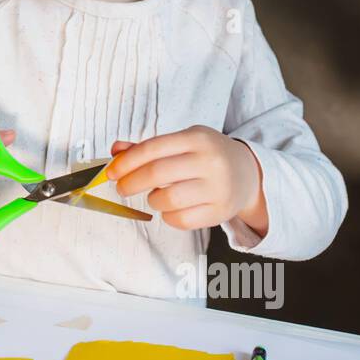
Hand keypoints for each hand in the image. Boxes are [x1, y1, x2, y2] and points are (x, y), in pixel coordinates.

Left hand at [106, 125, 267, 233]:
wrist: (248, 173)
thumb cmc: (207, 156)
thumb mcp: (182, 142)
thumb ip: (148, 147)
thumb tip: (115, 151)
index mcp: (197, 138)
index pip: (152, 148)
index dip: (126, 162)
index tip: (111, 172)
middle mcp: (209, 161)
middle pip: (157, 174)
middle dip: (130, 183)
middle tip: (122, 187)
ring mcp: (217, 188)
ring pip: (168, 200)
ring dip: (152, 200)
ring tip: (155, 196)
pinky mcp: (220, 212)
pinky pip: (181, 220)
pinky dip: (167, 217)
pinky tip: (170, 209)